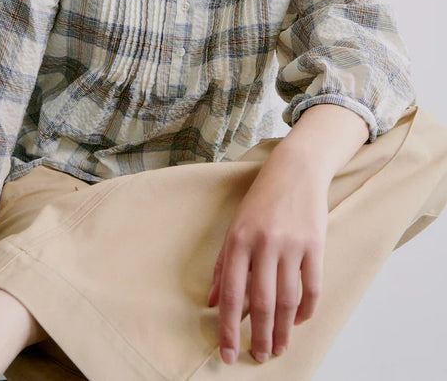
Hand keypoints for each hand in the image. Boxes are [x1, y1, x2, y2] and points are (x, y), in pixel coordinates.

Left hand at [207, 149, 328, 363]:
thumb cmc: (260, 200)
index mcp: (238, 241)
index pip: (232, 295)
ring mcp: (291, 245)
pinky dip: (306, 309)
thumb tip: (213, 302)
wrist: (294, 170)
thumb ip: (224, 266)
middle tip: (259, 357)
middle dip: (260, 337)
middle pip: (262, 303)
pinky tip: (299, 322)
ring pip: (287, 300)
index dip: (229, 329)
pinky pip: (312, 287)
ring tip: (279, 348)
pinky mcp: (315, 245)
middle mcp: (263, 244)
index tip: (229, 354)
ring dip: (283, 330)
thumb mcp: (234, 227)